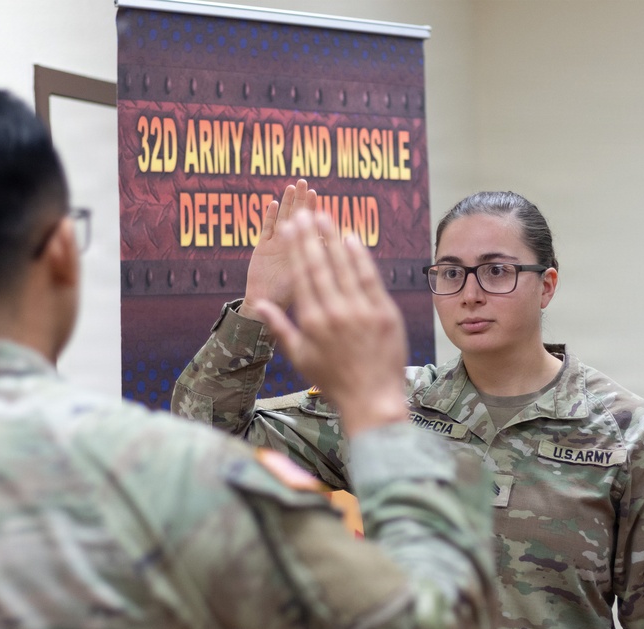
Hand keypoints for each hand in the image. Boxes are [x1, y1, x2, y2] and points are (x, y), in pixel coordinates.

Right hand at [239, 179, 316, 318]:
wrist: (264, 306)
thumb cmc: (286, 298)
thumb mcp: (305, 280)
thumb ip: (314, 262)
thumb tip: (330, 243)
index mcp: (305, 253)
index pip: (310, 227)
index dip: (312, 210)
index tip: (316, 194)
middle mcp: (292, 247)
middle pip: (298, 220)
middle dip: (301, 201)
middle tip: (305, 183)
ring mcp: (277, 247)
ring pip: (283, 220)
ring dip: (287, 204)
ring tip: (292, 187)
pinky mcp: (261, 249)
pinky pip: (266, 229)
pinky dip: (269, 217)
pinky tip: (274, 203)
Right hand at [253, 212, 408, 436]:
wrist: (373, 400)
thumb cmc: (334, 382)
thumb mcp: (300, 358)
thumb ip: (280, 328)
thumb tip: (258, 305)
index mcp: (312, 322)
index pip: (302, 276)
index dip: (297, 249)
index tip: (292, 228)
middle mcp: (335, 312)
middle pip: (321, 266)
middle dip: (312, 237)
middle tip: (305, 214)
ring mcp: (362, 311)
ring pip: (345, 267)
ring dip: (334, 239)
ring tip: (326, 217)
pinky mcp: (385, 313)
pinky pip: (370, 279)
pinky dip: (361, 258)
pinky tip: (353, 240)